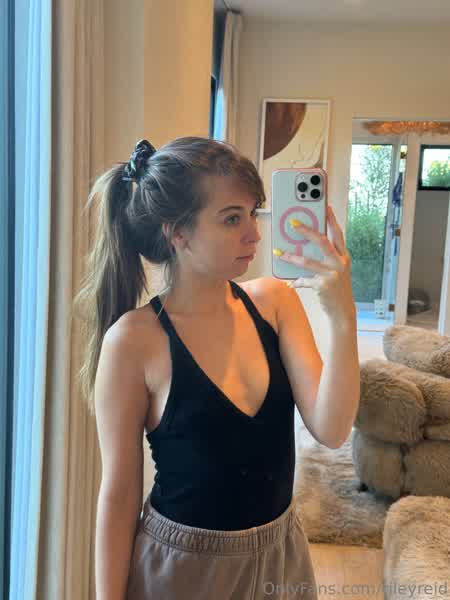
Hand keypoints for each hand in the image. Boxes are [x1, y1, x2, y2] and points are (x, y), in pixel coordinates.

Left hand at [273, 205, 355, 321]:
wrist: (343, 310)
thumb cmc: (337, 288)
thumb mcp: (337, 270)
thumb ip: (327, 257)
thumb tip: (306, 244)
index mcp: (344, 256)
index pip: (338, 234)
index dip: (331, 219)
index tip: (324, 206)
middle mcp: (340, 263)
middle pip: (322, 242)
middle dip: (307, 231)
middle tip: (293, 223)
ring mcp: (332, 275)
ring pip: (307, 262)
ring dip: (291, 257)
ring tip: (279, 253)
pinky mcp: (323, 286)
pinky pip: (304, 280)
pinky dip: (296, 281)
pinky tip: (289, 282)